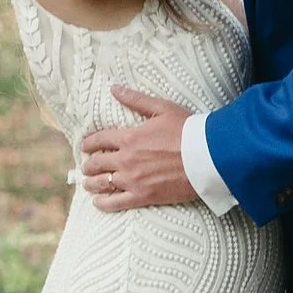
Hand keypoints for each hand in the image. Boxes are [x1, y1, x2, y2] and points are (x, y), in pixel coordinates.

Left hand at [79, 89, 197, 208]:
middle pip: (97, 163)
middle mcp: (126, 160)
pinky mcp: (143, 196)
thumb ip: (136, 99)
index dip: (89, 142)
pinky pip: (116, 203)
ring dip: (91, 183)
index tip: (85, 145)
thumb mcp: (162, 109)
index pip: (100, 139)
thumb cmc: (188, 130)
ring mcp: (133, 180)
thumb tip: (115, 88)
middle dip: (89, 164)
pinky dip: (103, 203)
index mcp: (129, 137)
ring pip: (102, 184)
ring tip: (88, 183)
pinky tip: (98, 202)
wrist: (207, 157)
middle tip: (87, 166)